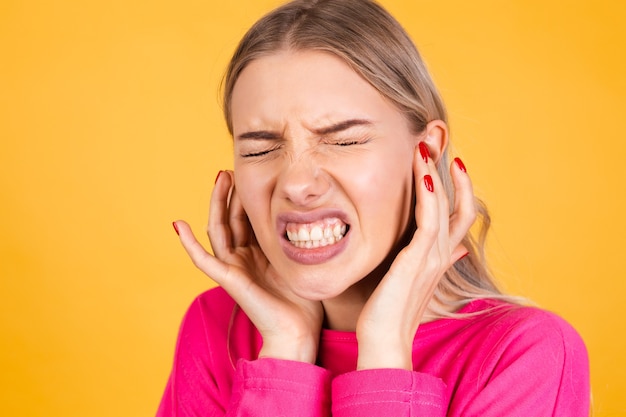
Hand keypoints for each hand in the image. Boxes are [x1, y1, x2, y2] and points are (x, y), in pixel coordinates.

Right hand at [174, 171, 323, 362]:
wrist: (298, 332)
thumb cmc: (304, 301)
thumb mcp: (299, 260)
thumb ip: (294, 239)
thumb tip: (310, 214)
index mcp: (259, 253)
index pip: (248, 217)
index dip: (246, 195)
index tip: (252, 172)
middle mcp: (243, 258)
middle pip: (231, 218)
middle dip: (230, 193)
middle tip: (231, 169)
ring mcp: (234, 268)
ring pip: (218, 229)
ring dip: (215, 204)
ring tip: (219, 178)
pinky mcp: (228, 279)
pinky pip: (203, 260)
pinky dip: (189, 244)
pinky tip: (178, 225)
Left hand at [355, 146, 475, 369]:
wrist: (384, 341)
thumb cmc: (392, 310)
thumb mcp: (416, 279)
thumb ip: (436, 259)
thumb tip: (459, 248)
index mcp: (441, 256)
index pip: (459, 212)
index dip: (459, 184)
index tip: (447, 158)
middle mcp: (442, 254)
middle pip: (460, 203)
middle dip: (450, 168)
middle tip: (436, 137)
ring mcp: (433, 257)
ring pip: (445, 205)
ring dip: (436, 171)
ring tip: (426, 144)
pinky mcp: (418, 261)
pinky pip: (430, 221)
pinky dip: (430, 196)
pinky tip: (425, 174)